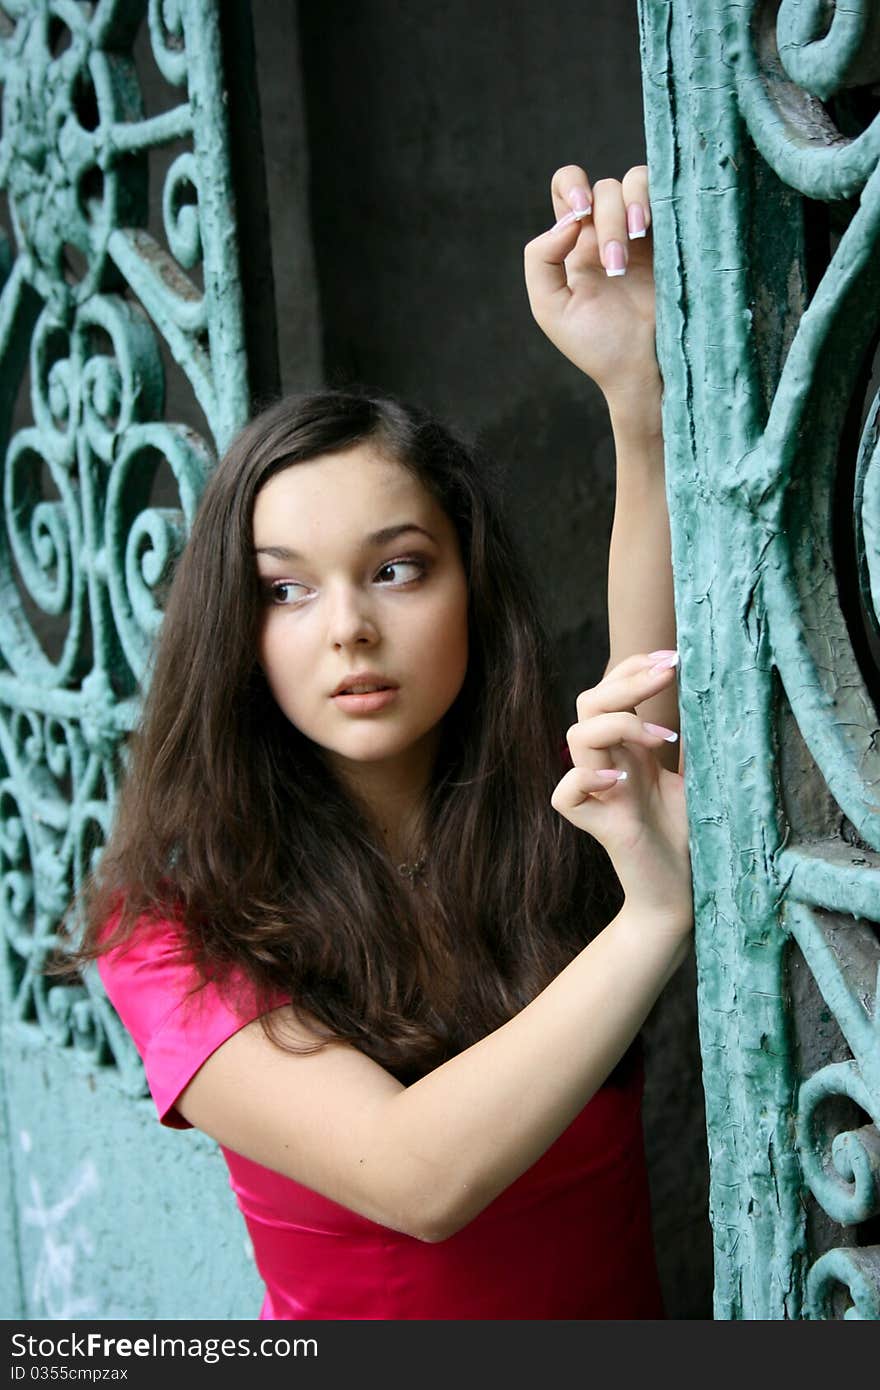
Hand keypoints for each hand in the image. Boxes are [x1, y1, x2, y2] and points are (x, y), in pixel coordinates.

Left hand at [524, 164, 659, 414]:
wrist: (641, 369)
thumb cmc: (596, 346)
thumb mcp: (550, 308)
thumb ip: (541, 260)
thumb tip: (568, 220)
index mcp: (575, 242)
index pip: (568, 185)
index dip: (572, 183)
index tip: (580, 212)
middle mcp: (608, 229)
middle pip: (604, 188)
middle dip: (606, 220)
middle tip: (614, 265)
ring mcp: (643, 231)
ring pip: (635, 182)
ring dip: (630, 209)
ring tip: (635, 244)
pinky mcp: (672, 237)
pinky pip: (665, 194)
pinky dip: (655, 200)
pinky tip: (649, 231)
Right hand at [551, 652, 691, 929]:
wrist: (688, 891)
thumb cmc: (694, 834)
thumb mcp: (701, 774)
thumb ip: (698, 737)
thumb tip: (719, 688)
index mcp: (630, 748)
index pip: (610, 689)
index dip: (633, 667)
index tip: (674, 658)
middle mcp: (610, 763)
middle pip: (589, 703)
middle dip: (627, 681)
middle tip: (672, 673)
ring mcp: (600, 792)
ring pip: (575, 736)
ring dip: (619, 724)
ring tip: (664, 739)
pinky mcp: (598, 825)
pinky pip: (565, 794)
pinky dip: (587, 780)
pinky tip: (624, 784)